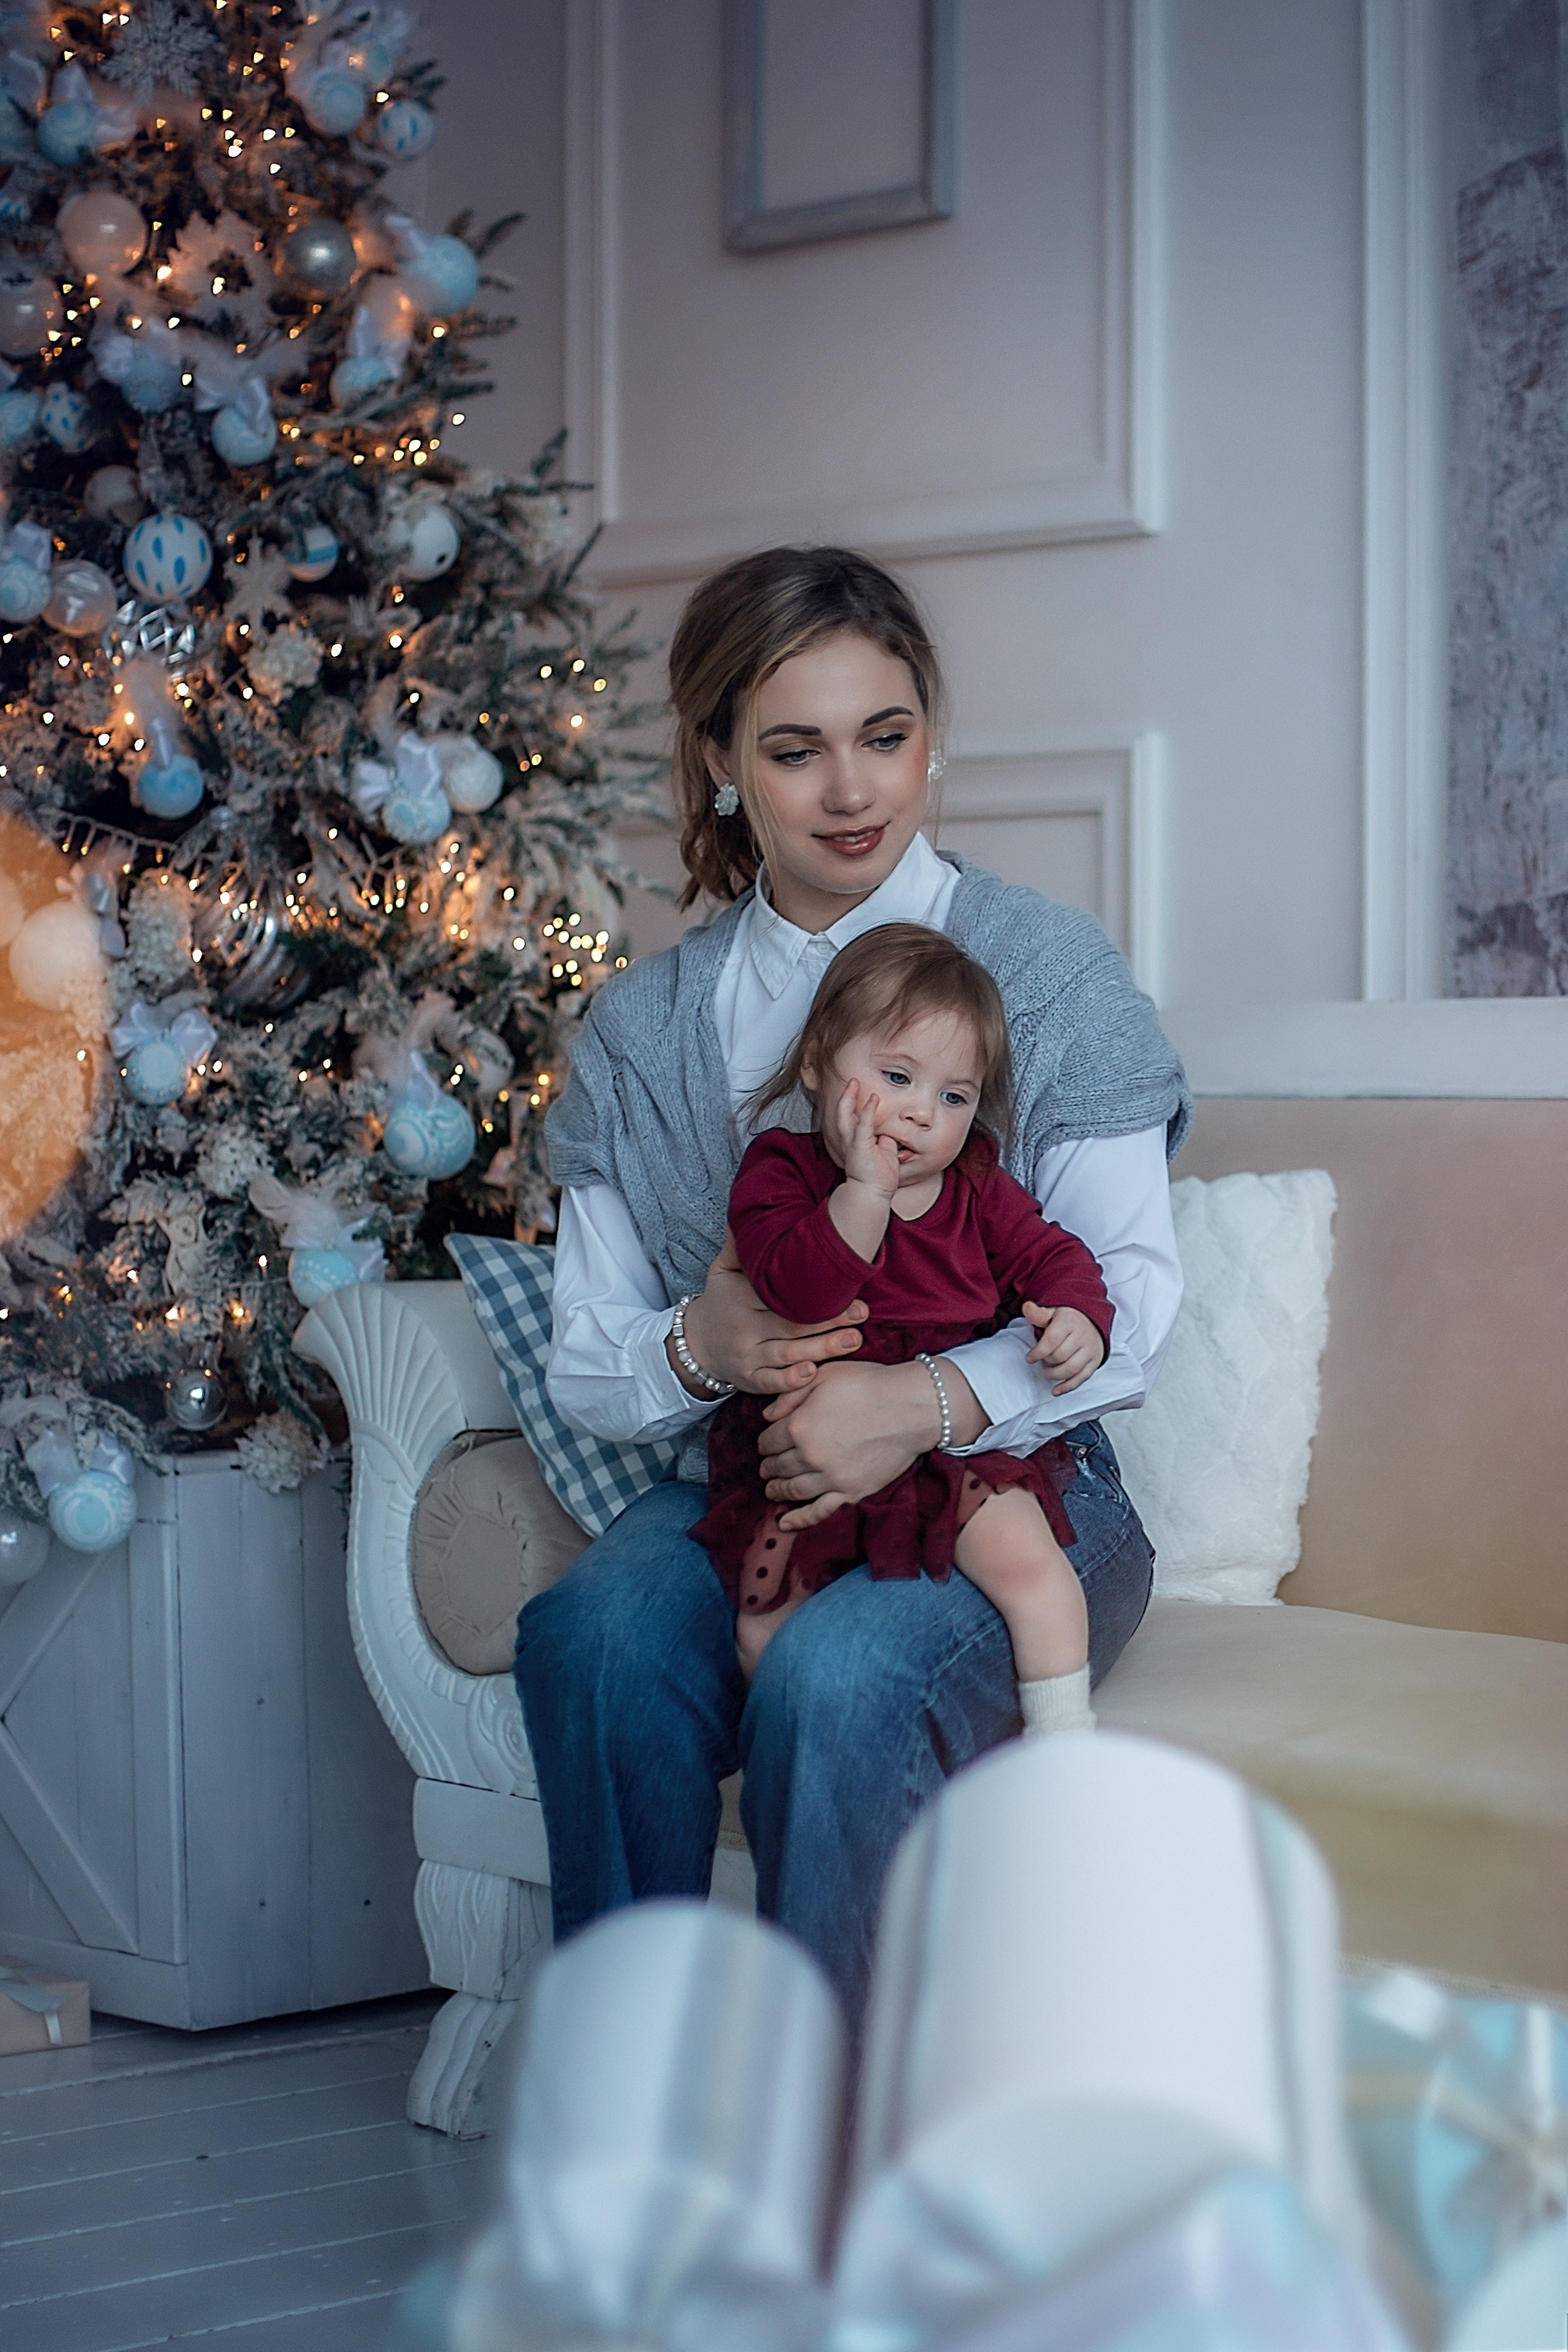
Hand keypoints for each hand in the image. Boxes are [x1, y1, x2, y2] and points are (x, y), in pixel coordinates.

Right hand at [675, 1228, 866, 1398]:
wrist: (695, 1344)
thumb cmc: (721, 1301)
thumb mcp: (722, 1269)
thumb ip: (739, 1244)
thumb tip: (752, 1204)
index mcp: (742, 1296)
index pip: (780, 1292)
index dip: (814, 1290)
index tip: (847, 1283)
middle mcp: (744, 1327)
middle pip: (790, 1323)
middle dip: (829, 1320)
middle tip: (862, 1313)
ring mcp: (746, 1356)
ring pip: (786, 1353)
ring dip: (821, 1349)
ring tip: (853, 1340)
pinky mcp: (748, 1380)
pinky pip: (770, 1383)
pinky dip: (789, 1382)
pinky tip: (811, 1375)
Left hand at [758, 1353, 985, 1528]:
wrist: (912, 1406)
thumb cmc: (869, 1384)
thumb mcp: (823, 1376)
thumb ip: (790, 1395)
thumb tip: (766, 1416)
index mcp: (798, 1426)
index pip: (768, 1441)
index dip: (764, 1441)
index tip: (766, 1442)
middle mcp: (809, 1456)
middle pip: (778, 1466)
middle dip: (769, 1465)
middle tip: (767, 1465)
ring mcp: (830, 1478)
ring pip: (793, 1490)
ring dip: (777, 1489)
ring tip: (771, 1488)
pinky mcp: (851, 1492)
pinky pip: (819, 1511)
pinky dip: (799, 1519)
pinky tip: (785, 1522)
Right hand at [825, 1077, 898, 1200]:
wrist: (873, 1195)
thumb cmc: (879, 1177)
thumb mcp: (885, 1153)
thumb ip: (886, 1140)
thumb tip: (891, 1131)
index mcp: (854, 1142)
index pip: (850, 1119)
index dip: (852, 1104)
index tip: (858, 1090)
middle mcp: (849, 1141)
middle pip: (842, 1114)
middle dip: (845, 1096)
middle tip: (851, 1081)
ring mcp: (853, 1144)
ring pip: (845, 1117)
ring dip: (848, 1098)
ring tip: (853, 1083)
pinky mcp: (860, 1148)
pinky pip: (863, 1126)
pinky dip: (868, 1111)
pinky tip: (873, 1099)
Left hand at [1022, 1302, 1106, 1394]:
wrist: (1092, 1320)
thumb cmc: (1067, 1318)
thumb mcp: (1052, 1312)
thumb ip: (1038, 1313)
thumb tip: (1026, 1307)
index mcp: (1069, 1322)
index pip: (1052, 1340)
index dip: (1038, 1352)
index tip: (1030, 1358)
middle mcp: (1082, 1335)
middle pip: (1060, 1356)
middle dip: (1046, 1361)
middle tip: (1041, 1360)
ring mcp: (1090, 1349)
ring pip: (1071, 1368)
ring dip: (1054, 1374)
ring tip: (1046, 1371)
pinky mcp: (1095, 1360)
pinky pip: (1082, 1377)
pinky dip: (1068, 1386)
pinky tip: (1056, 1390)